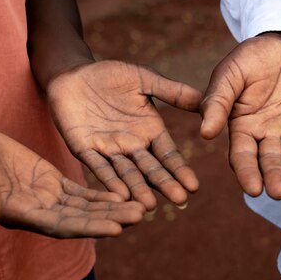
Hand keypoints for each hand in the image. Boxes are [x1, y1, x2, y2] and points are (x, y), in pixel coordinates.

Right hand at [0, 127, 143, 237]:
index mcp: (21, 215)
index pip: (62, 226)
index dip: (89, 228)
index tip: (116, 229)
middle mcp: (39, 212)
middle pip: (82, 219)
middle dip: (111, 219)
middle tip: (140, 216)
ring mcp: (48, 199)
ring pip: (86, 208)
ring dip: (113, 209)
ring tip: (141, 208)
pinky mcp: (53, 184)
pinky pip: (82, 193)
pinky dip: (101, 196)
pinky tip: (123, 194)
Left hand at [47, 60, 202, 209]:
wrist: (74, 73)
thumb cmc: (111, 75)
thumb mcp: (146, 79)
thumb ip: (173, 92)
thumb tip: (206, 101)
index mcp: (150, 131)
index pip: (168, 155)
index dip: (180, 170)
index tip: (194, 186)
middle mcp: (132, 145)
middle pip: (151, 169)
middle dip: (165, 184)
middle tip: (180, 201)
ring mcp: (109, 150)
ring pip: (126, 173)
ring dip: (138, 190)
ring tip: (149, 206)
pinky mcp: (84, 149)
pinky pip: (98, 167)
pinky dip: (109, 181)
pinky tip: (119, 195)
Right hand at [201, 33, 280, 199]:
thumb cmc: (250, 58)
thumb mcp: (228, 76)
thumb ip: (217, 102)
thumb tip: (205, 133)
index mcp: (242, 128)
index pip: (243, 156)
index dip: (247, 173)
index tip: (253, 190)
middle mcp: (267, 134)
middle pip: (270, 160)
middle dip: (274, 176)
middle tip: (279, 192)